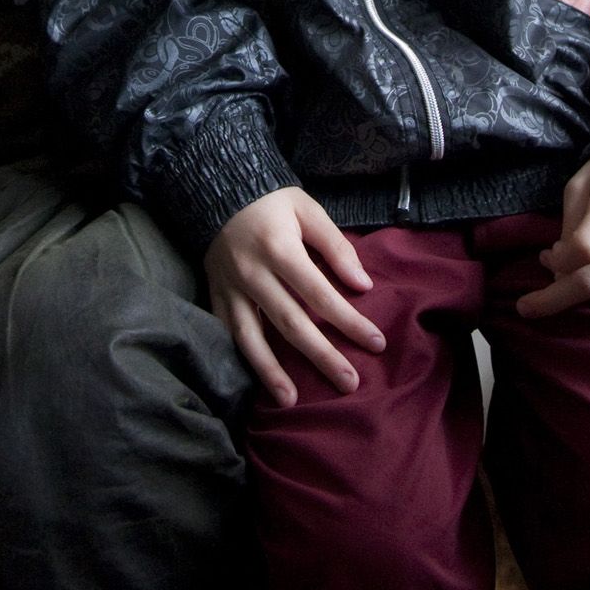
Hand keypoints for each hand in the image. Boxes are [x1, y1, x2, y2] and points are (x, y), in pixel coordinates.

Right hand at [204, 188, 384, 405]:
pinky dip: (241, 358)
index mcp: (280, 249)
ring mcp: (230, 288)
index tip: (375, 343)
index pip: (321, 295)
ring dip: (271, 372)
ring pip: (251, 337)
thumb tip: (362, 284)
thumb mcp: (307, 209)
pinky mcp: (215, 294)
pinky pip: (227, 332)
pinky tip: (256, 381)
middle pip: (291, 323)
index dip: (349, 321)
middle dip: (322, 356)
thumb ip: (336, 246)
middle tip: (349, 384)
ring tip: (290, 401)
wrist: (217, 189)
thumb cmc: (270, 201)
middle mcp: (253, 274)